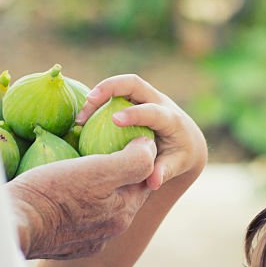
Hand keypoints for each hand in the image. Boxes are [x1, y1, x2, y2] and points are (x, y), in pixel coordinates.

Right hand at [6, 137, 155, 259]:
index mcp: (123, 213)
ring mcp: (87, 241)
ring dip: (97, 189)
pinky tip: (62, 191)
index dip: (138, 156)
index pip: (143, 178)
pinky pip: (79, 219)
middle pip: (123, 194)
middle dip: (120, 173)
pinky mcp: (65, 245)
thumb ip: (133, 161)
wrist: (12, 225)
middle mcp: (110, 232)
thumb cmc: (54, 192)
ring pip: (101, 206)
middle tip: (102, 148)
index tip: (123, 137)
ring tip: (81, 168)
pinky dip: (77, 204)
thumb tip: (149, 147)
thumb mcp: (99, 170)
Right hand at [76, 74, 207, 190]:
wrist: (186, 141)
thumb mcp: (176, 165)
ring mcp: (145, 96)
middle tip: (88, 103)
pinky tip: (80, 124)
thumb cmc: (179, 156)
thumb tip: (152, 182)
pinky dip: (97, 105)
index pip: (153, 110)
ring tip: (79, 119)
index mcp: (170, 118)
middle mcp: (158, 100)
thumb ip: (164, 172)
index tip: (115, 120)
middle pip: (133, 83)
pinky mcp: (133, 98)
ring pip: (120, 86)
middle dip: (110, 88)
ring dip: (98, 96)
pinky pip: (112, 95)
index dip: (135, 113)